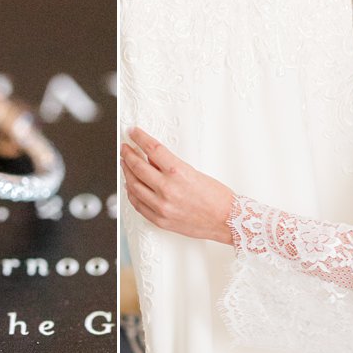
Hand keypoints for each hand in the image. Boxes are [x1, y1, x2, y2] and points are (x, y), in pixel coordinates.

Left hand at [121, 128, 235, 245]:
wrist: (226, 220)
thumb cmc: (217, 197)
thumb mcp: (194, 173)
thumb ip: (170, 167)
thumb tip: (151, 158)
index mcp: (178, 173)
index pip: (152, 149)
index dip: (139, 138)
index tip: (133, 132)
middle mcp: (167, 189)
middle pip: (138, 166)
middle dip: (128, 154)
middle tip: (125, 148)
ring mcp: (162, 206)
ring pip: (134, 185)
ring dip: (127, 172)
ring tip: (125, 164)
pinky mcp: (160, 220)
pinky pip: (138, 205)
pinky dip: (132, 194)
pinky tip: (130, 186)